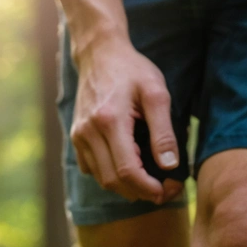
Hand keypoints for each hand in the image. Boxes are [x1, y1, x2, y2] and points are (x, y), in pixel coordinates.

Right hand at [71, 35, 182, 204]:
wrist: (99, 54)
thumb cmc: (132, 70)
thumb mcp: (156, 94)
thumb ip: (164, 132)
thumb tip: (170, 166)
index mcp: (110, 121)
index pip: (127, 170)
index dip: (147, 188)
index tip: (166, 192)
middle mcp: (89, 133)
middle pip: (112, 180)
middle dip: (139, 192)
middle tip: (162, 190)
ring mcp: (79, 137)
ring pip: (101, 178)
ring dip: (125, 187)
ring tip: (148, 182)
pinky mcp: (76, 138)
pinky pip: (91, 169)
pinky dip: (109, 175)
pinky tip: (126, 165)